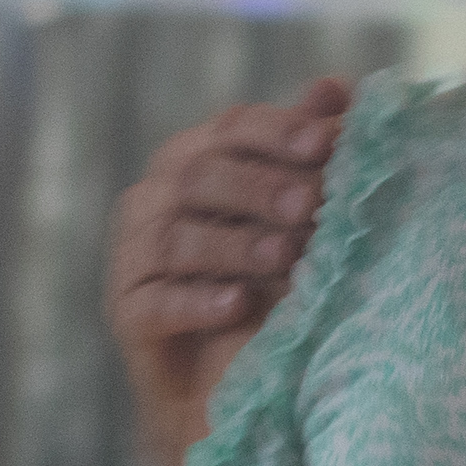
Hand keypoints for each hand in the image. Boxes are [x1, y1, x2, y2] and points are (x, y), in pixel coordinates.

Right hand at [107, 76, 350, 465]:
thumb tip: (338, 86)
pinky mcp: (127, 313)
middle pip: (200, 175)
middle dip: (260, 187)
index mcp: (198, 158)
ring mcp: (134, 256)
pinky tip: (238, 303)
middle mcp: (156, 197)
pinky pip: (154, 301)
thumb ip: (311, 152)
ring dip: (236, 245)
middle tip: (312, 204)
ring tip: (287, 255)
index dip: (280, 131)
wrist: (232, 378)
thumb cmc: (273, 281)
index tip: (327, 143)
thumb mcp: (301, 217)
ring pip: (177, 238)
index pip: (234, 128)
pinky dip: (197, 301)